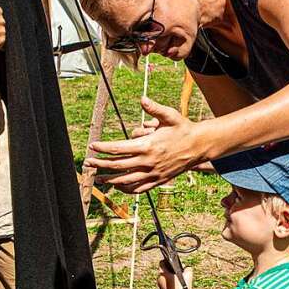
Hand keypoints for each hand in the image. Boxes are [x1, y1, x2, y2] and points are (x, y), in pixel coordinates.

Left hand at [85, 97, 204, 192]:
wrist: (200, 146)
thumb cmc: (183, 129)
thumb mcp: (170, 116)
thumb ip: (154, 109)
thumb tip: (142, 99)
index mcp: (148, 146)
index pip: (119, 148)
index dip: (104, 148)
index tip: (92, 146)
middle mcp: (149, 162)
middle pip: (118, 166)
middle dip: (101, 164)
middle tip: (89, 163)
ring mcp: (153, 173)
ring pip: (126, 181)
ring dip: (110, 181)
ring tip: (98, 179)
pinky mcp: (159, 180)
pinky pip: (139, 188)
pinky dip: (127, 189)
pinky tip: (118, 187)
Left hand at [157, 262, 193, 288]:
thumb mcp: (188, 275)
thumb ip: (188, 269)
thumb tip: (187, 268)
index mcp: (163, 274)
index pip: (162, 262)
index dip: (168, 260)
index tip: (174, 261)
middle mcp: (159, 279)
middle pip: (164, 270)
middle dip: (171, 269)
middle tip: (180, 270)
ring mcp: (161, 286)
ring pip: (165, 278)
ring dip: (172, 276)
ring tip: (180, 278)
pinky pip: (167, 284)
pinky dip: (172, 283)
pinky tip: (179, 285)